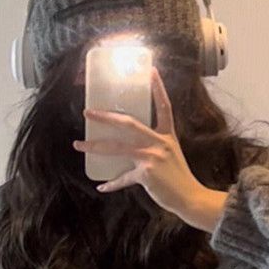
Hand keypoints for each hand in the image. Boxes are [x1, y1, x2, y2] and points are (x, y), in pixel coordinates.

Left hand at [72, 66, 210, 218]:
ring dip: (95, 146)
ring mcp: (152, 157)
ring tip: (78, 145)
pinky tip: (101, 186)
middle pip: (129, 123)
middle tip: (87, 112)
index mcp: (168, 136)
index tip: (151, 70)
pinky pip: (123, 178)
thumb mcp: (171, 155)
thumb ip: (155, 147)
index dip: (158, 88)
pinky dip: (112, 184)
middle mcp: (159, 142)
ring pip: (117, 148)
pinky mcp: (146, 174)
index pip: (164, 106)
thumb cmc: (179, 178)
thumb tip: (132, 147)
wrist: (190, 198)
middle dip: (106, 117)